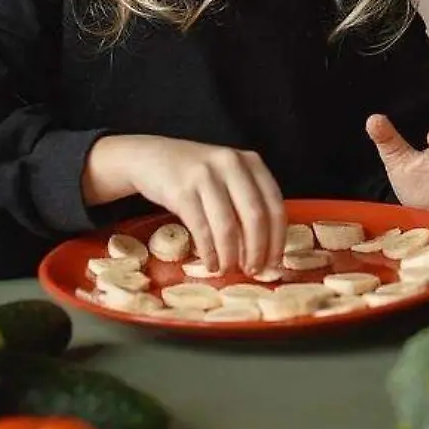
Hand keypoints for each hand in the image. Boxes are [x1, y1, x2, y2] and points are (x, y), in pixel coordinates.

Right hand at [82, 135, 286, 274]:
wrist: (150, 158)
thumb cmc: (196, 174)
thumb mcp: (227, 176)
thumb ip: (247, 202)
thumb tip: (265, 251)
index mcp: (251, 161)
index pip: (275, 205)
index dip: (278, 239)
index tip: (275, 263)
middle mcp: (231, 164)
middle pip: (255, 217)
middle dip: (257, 250)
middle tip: (254, 271)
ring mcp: (206, 176)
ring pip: (228, 226)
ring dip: (231, 256)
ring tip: (229, 270)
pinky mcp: (181, 190)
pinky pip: (201, 229)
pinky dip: (209, 252)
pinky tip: (210, 264)